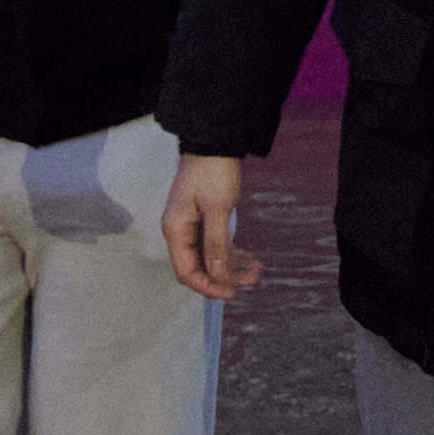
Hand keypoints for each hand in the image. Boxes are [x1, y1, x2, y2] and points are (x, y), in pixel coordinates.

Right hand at [162, 153, 262, 301]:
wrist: (215, 141)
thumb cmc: (213, 172)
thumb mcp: (217, 209)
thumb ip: (216, 244)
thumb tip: (218, 277)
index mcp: (176, 231)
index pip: (187, 272)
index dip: (208, 286)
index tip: (232, 292)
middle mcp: (181, 232)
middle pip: (199, 267)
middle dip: (224, 278)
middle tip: (253, 280)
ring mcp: (192, 226)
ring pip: (210, 258)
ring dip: (232, 267)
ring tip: (257, 271)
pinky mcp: (205, 220)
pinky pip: (216, 245)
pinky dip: (232, 254)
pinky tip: (251, 260)